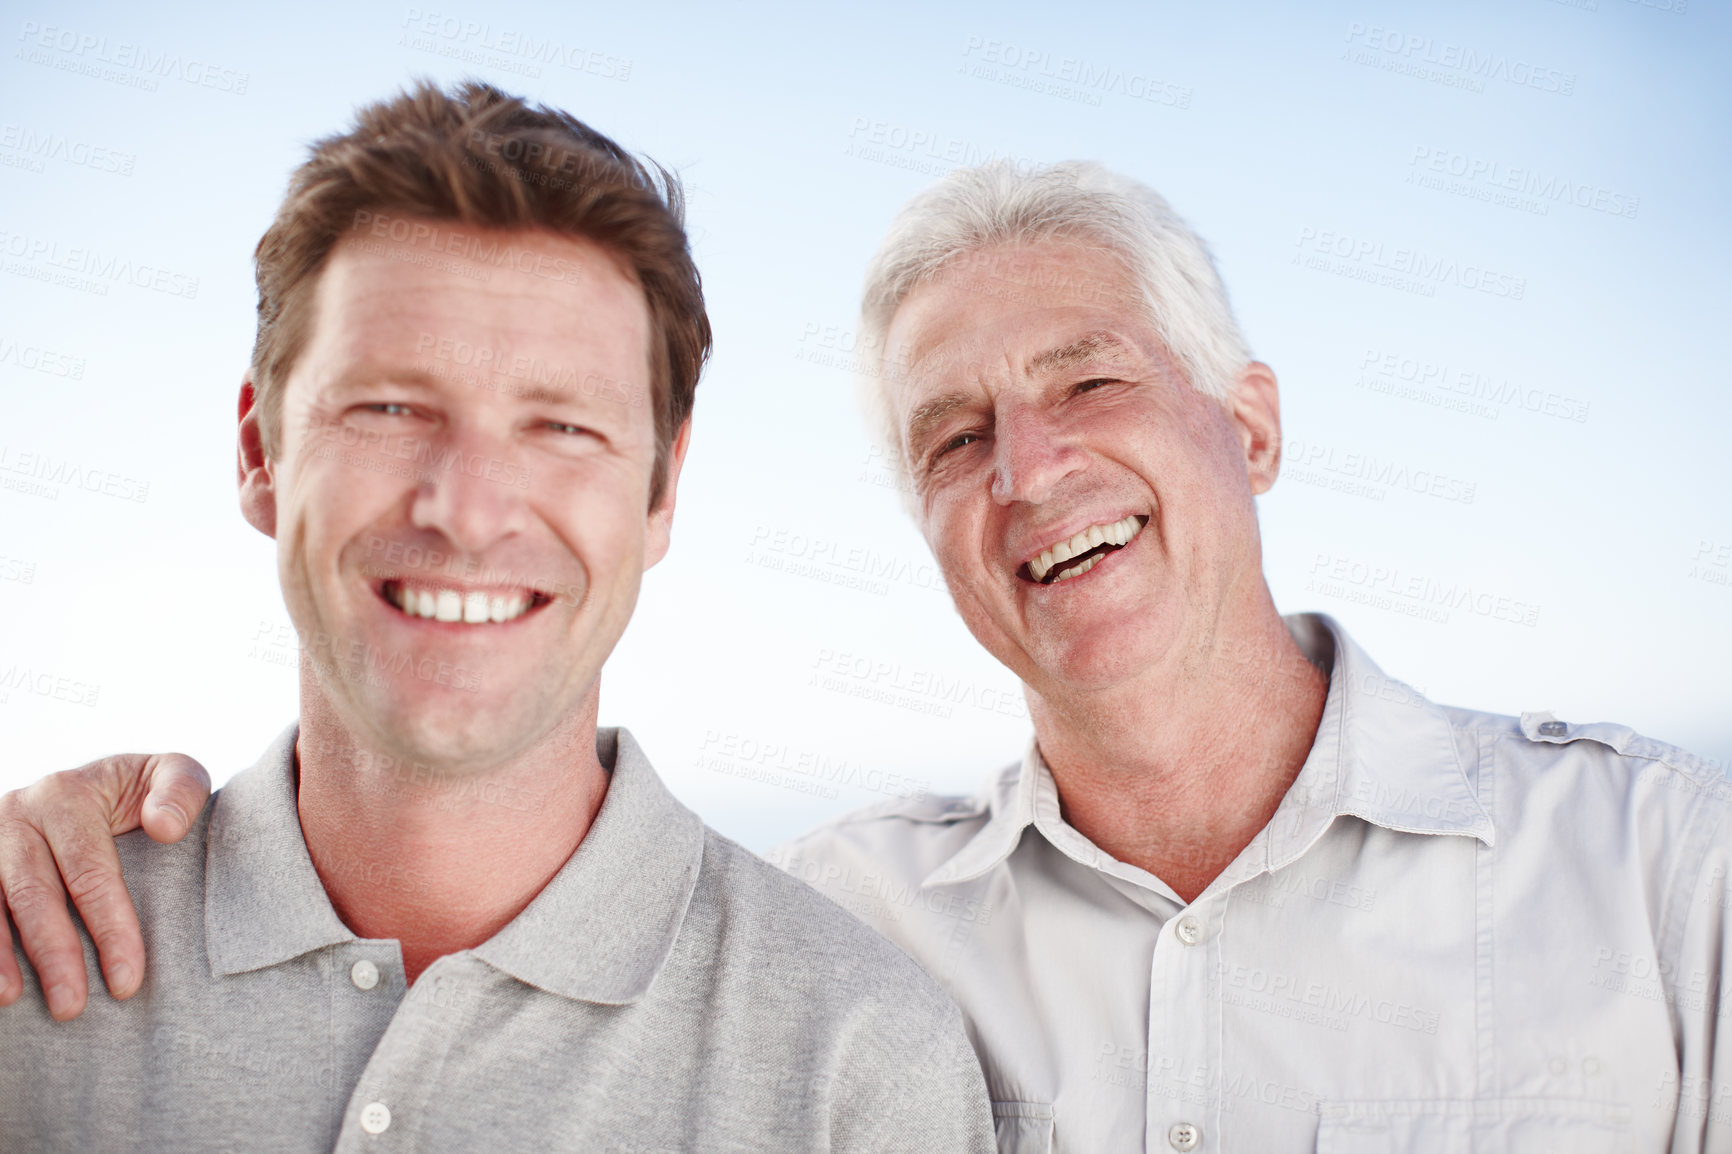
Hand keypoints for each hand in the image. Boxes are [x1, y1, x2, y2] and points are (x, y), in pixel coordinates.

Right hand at [0, 753, 210, 1019]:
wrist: (87, 785)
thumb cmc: (138, 791)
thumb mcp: (168, 773)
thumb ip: (181, 790)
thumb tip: (167, 828)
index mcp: (66, 794)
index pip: (91, 871)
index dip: (110, 927)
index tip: (127, 980)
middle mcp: (16, 815)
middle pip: (34, 893)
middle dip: (54, 954)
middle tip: (72, 1007)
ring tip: (14, 1000)